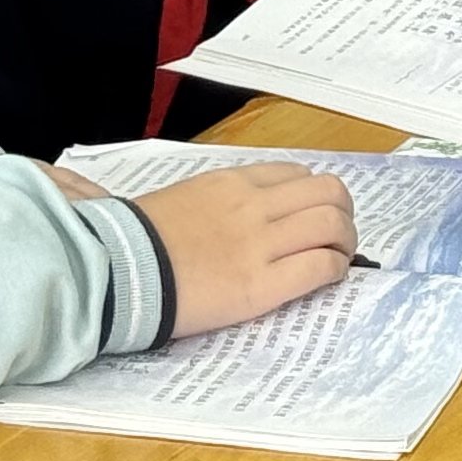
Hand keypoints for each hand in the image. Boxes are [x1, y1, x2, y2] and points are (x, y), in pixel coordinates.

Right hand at [133, 162, 357, 336]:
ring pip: (333, 225)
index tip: (311, 214)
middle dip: (342, 213)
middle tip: (337, 236)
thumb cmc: (138, 240)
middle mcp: (253, 206)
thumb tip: (225, 208)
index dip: (313, 195)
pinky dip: (335, 271)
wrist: (117, 271)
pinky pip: (320, 267)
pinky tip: (328, 278)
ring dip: (345, 242)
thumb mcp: (179, 197)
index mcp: (231, 182)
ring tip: (338, 258)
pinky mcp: (260, 285)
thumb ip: (213, 197)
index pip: (296, 174)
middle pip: (328, 193)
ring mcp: (259, 244)